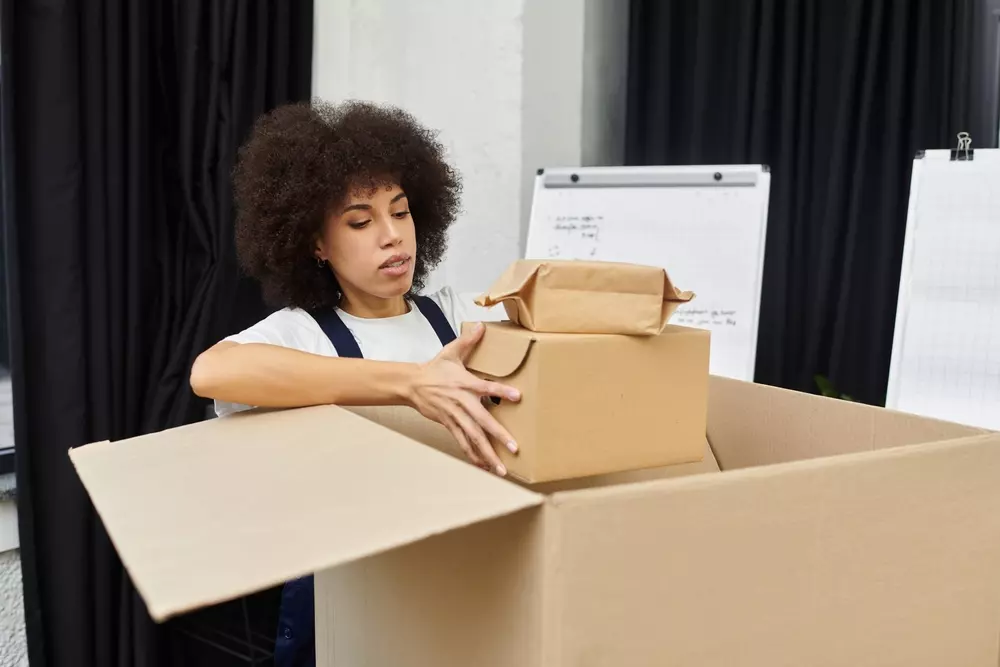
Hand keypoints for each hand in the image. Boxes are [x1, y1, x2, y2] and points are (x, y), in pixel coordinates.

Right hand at [407, 323, 520, 474]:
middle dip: (499, 435)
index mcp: (465, 383)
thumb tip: (482, 326)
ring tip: (501, 468)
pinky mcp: (449, 425)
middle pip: (482, 421)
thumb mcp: (451, 352)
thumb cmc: (435, 368)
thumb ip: (469, 341)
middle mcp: (461, 402)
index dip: (501, 392)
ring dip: (487, 453)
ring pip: (473, 437)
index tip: (517, 396)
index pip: (486, 387)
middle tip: (514, 447)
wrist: (412, 384)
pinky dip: (473, 455)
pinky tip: (484, 466)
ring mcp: (455, 416)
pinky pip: (462, 442)